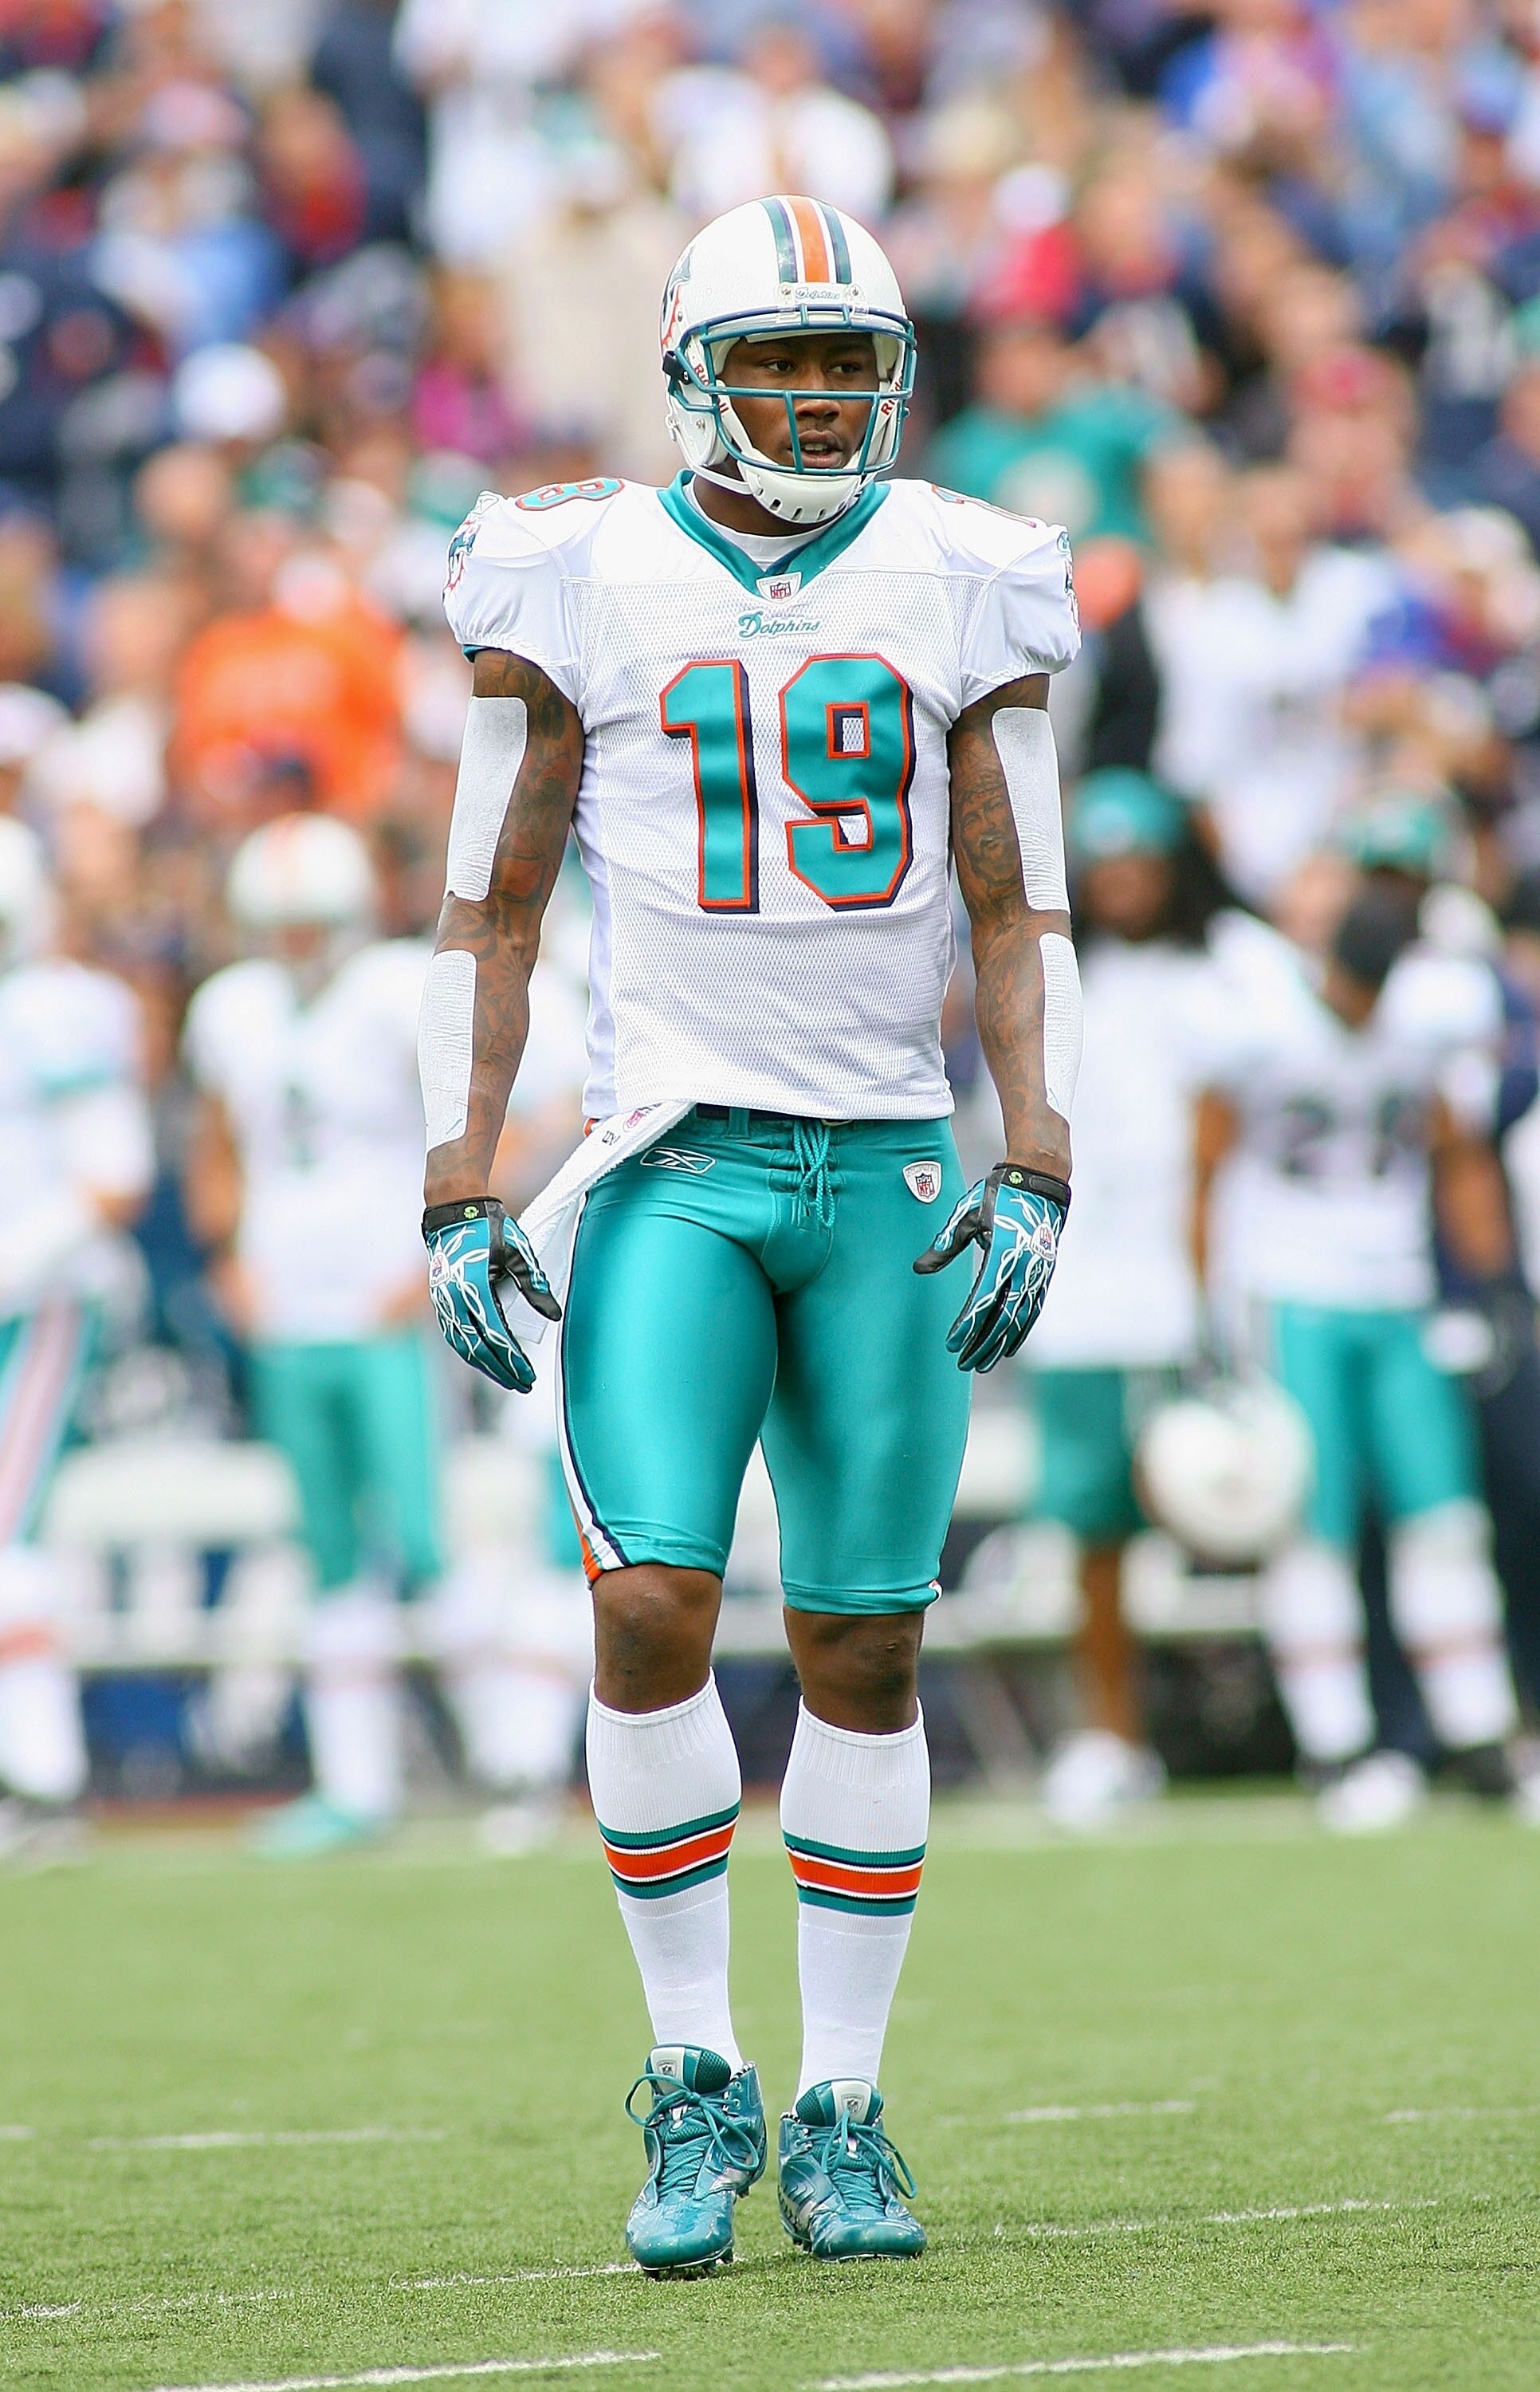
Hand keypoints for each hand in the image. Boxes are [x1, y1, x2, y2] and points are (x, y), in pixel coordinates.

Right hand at [422, 1197, 559, 1392]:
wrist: (454, 1211)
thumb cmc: (489, 1228)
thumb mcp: (518, 1251)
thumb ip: (534, 1284)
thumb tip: (553, 1314)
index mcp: (474, 1288)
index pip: (496, 1336)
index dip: (513, 1360)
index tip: (529, 1376)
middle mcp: (454, 1300)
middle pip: (478, 1349)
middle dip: (501, 1371)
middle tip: (523, 1385)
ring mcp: (443, 1303)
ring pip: (463, 1346)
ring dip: (485, 1366)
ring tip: (506, 1379)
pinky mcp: (440, 1302)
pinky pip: (454, 1336)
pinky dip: (470, 1352)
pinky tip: (485, 1360)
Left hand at [913, 1162, 1066, 1371]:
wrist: (1041, 1179)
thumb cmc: (999, 1193)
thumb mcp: (968, 1213)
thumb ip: (945, 1243)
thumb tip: (919, 1268)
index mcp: (1004, 1251)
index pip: (983, 1299)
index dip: (967, 1325)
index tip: (952, 1344)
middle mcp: (1025, 1266)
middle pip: (1003, 1317)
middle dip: (982, 1343)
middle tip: (963, 1364)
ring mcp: (1039, 1271)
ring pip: (1021, 1319)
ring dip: (1001, 1344)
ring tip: (983, 1364)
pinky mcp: (1045, 1273)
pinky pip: (1034, 1309)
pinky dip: (1022, 1331)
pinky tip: (1009, 1346)